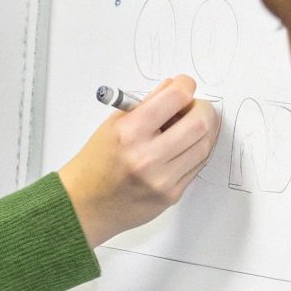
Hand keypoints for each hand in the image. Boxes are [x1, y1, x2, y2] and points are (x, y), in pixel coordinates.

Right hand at [56, 75, 219, 247]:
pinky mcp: (171, 194)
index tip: (185, 86)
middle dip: (202, 109)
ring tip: (189, 126)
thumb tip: (175, 87)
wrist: (86, 204)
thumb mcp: (113, 124)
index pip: (175, 98)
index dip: (186, 85)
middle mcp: (146, 156)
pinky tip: (185, 145)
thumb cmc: (97, 161)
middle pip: (199, 123)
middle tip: (194, 107)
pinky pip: (197, 165)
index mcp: (129, 132)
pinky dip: (196, 150)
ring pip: (204, 145)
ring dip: (204, 130)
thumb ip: (146, 105)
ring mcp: (161, 179)